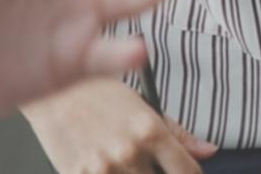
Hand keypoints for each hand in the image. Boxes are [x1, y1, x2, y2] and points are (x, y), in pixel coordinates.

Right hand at [25, 77, 216, 173]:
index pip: (186, 171)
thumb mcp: (143, 104)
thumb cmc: (99, 94)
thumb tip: (209, 150)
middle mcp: (128, 151)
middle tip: (153, 166)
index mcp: (150, 130)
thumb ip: (177, 132)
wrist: (51, 96)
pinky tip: (111, 169)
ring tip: (132, 165)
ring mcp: (101, 168)